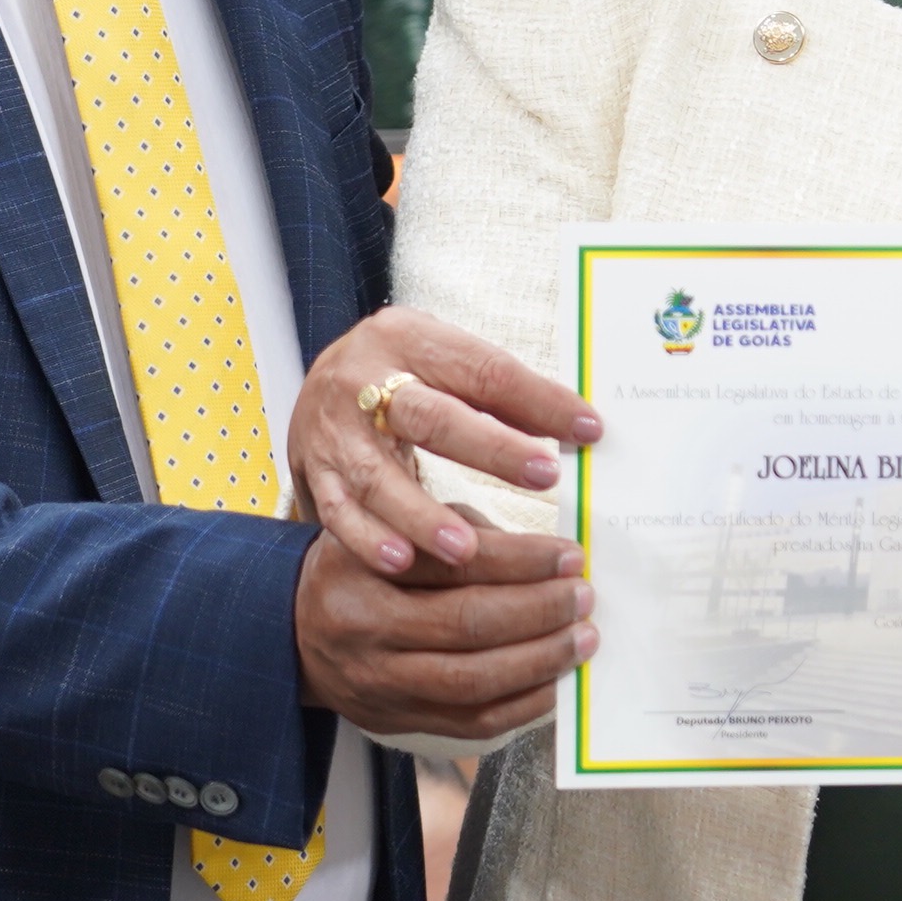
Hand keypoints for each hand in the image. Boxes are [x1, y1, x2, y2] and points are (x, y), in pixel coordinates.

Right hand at [294, 312, 598, 577]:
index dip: (538, 400)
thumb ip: (501, 395)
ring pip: (379, 475)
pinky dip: (369, 539)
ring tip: (466, 548)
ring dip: (422, 515)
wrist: (316, 382)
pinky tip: (401, 561)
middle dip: (490, 449)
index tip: (588, 429)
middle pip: (431, 417)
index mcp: (409, 338)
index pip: (484, 370)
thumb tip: (578, 425)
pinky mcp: (313, 472)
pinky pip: (339, 511)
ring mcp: (334, 430)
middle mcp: (364, 379)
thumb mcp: (445, 362)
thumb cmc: (402, 375)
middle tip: (545, 476)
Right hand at [295, 517, 591, 740]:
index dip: (523, 560)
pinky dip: (521, 705)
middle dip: (540, 611)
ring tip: (581, 639)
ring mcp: (377, 683)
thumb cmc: (366, 567)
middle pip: (466, 624)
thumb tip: (548, 554)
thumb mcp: (398, 527)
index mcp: (362, 566)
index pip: (454, 563)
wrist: (297, 631)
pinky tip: (554, 681)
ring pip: (472, 682)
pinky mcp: (393, 720)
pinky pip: (468, 723)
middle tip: (582, 597)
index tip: (570, 555)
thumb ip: (463, 532)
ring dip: (540, 662)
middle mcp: (364, 629)